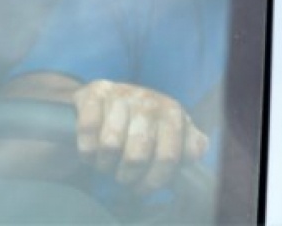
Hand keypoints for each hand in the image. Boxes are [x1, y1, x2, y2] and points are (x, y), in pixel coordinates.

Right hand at [71, 80, 207, 193]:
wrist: (109, 95)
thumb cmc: (145, 122)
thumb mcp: (171, 131)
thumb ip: (190, 144)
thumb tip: (195, 154)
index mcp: (173, 113)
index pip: (168, 157)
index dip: (154, 180)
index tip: (143, 187)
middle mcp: (150, 101)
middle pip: (136, 156)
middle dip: (127, 176)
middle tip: (123, 177)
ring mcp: (122, 95)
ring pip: (110, 146)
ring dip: (104, 164)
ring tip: (106, 163)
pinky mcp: (94, 93)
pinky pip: (87, 130)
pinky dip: (86, 148)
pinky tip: (91, 149)